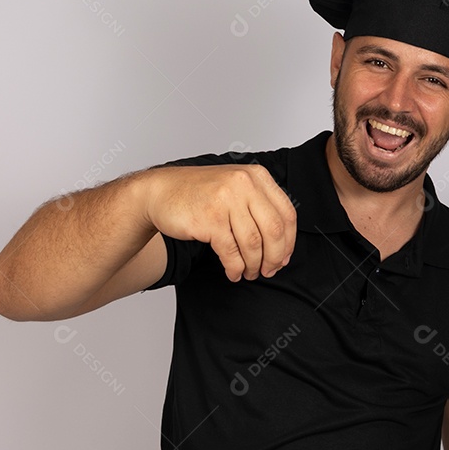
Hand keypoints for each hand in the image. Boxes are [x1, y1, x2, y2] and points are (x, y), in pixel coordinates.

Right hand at [144, 164, 297, 280]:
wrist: (159, 192)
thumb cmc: (199, 193)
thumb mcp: (236, 188)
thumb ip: (260, 207)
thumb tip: (283, 244)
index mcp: (257, 176)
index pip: (287, 213)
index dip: (289, 241)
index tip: (284, 257)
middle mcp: (244, 184)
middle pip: (274, 230)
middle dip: (275, 257)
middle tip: (270, 270)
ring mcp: (226, 200)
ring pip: (253, 244)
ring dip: (254, 265)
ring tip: (249, 273)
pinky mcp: (210, 219)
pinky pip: (231, 252)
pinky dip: (235, 267)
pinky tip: (233, 272)